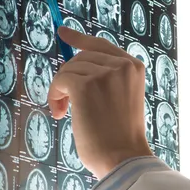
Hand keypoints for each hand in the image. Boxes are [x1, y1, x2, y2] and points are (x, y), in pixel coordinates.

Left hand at [48, 26, 152, 178]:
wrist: (123, 156)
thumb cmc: (120, 134)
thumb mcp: (121, 97)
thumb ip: (107, 77)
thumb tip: (73, 63)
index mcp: (134, 67)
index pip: (102, 45)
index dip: (80, 39)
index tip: (63, 33)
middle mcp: (122, 65)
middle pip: (81, 56)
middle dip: (69, 77)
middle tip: (65, 103)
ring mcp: (105, 73)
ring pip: (68, 69)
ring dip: (61, 90)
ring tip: (66, 112)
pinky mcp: (86, 85)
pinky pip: (60, 80)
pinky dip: (54, 96)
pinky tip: (61, 113)